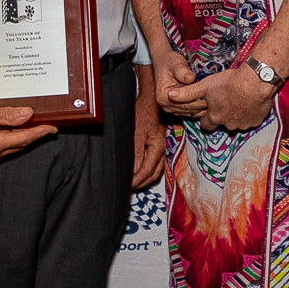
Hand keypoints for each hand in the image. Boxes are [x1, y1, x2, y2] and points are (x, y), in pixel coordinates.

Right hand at [0, 101, 56, 163]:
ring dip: (21, 136)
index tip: (52, 129)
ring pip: (10, 145)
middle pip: (20, 144)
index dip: (40, 132)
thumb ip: (7, 115)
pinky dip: (8, 136)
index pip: (25, 139)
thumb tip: (27, 115)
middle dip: (33, 135)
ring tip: (30, 124)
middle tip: (45, 126)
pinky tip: (10, 127)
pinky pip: (0, 144)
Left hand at [131, 66, 167, 188]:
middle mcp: (161, 150)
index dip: (136, 181)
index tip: (126, 186)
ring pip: (155, 171)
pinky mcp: (158, 146)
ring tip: (132, 184)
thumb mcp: (136, 130)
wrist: (152, 99)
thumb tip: (134, 170)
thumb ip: (136, 151)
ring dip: (144, 180)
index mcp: (157, 147)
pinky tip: (139, 172)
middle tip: (127, 188)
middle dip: (140, 183)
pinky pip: (155, 164)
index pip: (147, 171)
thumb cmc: (144, 111)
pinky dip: (147, 172)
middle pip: (153, 174)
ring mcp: (161, 148)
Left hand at [161, 66, 275, 131]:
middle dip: (223, 116)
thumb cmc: (230, 83)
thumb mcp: (206, 86)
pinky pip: (251, 119)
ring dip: (237, 114)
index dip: (206, 117)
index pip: (205, 124)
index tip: (209, 109)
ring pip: (237, 122)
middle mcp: (228, 124)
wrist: (256, 81)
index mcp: (214, 116)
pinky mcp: (256, 120)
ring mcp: (243, 123)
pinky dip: (250, 113)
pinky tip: (250, 101)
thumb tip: (169, 96)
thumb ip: (188, 93)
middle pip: (222, 124)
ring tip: (239, 98)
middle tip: (226, 102)